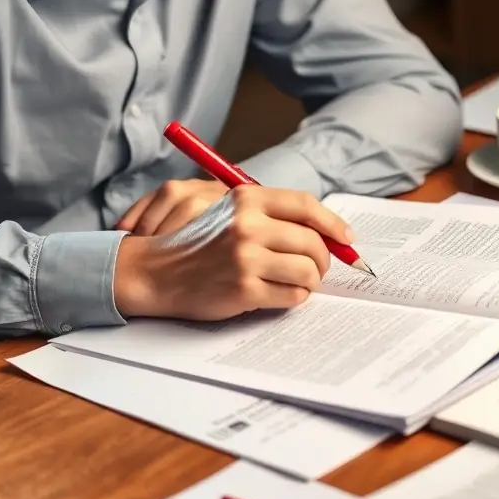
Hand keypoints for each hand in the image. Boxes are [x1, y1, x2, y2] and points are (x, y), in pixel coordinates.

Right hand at [113, 186, 353, 321]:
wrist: (153, 271)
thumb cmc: (192, 242)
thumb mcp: (225, 211)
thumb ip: (267, 214)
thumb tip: (318, 228)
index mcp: (245, 200)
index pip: (305, 206)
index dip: (332, 223)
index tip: (346, 237)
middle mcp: (247, 225)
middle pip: (312, 241)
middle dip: (323, 258)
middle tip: (318, 267)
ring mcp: (246, 258)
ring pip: (307, 271)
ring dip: (310, 280)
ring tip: (299, 282)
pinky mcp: (244, 289)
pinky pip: (292, 296)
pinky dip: (294, 298)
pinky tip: (281, 294)